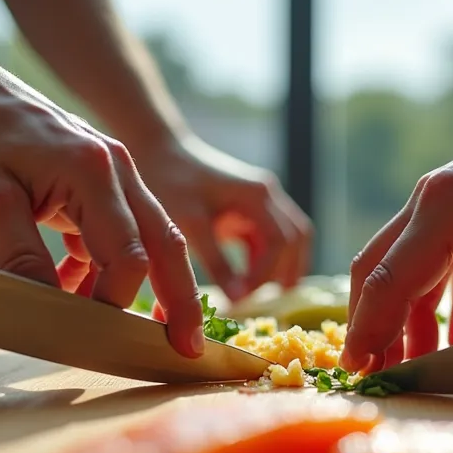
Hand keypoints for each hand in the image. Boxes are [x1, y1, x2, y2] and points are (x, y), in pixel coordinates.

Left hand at [0, 46, 204, 356]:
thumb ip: (20, 257)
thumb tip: (51, 312)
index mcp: (93, 169)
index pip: (128, 255)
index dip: (116, 306)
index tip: (94, 341)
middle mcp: (112, 166)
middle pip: (162, 243)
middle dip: (176, 300)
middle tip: (187, 350)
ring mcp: (102, 169)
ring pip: (143, 236)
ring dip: (138, 284)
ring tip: (128, 329)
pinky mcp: (83, 176)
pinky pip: (110, 227)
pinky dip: (101, 264)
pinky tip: (74, 287)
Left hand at [134, 133, 311, 301]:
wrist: (156, 149)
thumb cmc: (169, 183)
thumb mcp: (189, 225)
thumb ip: (216, 262)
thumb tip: (238, 299)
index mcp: (257, 195)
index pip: (280, 241)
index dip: (266, 274)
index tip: (242, 298)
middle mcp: (266, 194)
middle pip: (296, 238)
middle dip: (285, 271)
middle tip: (267, 303)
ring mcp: (260, 199)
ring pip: (289, 237)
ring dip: (280, 265)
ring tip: (262, 295)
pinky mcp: (248, 206)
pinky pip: (270, 236)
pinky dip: (265, 259)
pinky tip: (247, 279)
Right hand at [340, 91, 452, 372]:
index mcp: (445, 205)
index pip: (389, 279)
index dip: (369, 331)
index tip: (355, 374)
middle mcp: (434, 203)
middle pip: (380, 273)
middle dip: (372, 328)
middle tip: (372, 379)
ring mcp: (450, 208)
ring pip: (408, 274)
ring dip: (407, 323)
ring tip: (413, 373)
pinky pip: (443, 271)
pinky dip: (444, 309)